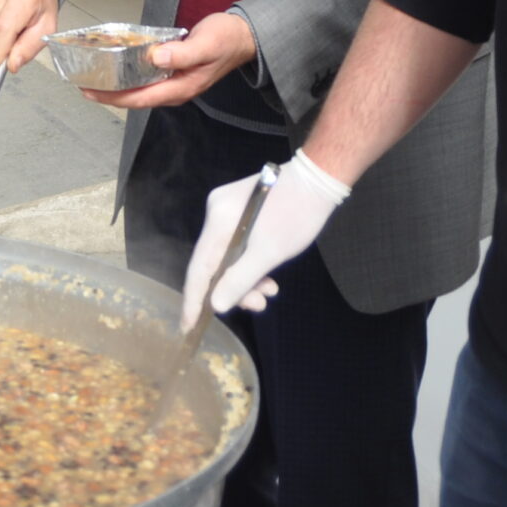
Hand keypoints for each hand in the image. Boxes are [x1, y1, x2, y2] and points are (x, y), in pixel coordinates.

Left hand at [87, 10, 255, 108]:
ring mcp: (174, 83)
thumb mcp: (206, 44)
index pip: (139, 98)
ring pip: (139, 90)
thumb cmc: (225, 39)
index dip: (112, 97)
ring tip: (94, 78)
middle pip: (135, 98)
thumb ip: (182, 53)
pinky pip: (146, 79)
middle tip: (82, 85)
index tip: (89, 91)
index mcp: (180, 88)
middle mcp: (174, 90)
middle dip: (108, 94)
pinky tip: (118, 67)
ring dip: (116, 87)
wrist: (242, 37)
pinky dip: (128, 75)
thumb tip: (156, 58)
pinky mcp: (174, 73)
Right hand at [178, 153, 349, 330]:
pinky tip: (268, 276)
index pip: (198, 267)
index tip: (188, 326)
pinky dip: (250, 262)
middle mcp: (216, 212)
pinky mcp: (241, 211)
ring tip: (270, 291)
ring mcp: (227, 210)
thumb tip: (216, 305)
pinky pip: (236, 245)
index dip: (194, 299)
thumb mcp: (268, 253)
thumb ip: (239, 280)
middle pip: (214, 262)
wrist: (319, 180)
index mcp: (219, 219)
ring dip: (246, 277)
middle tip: (258, 305)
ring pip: (227, 256)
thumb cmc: (296, 215)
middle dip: (234, 288)